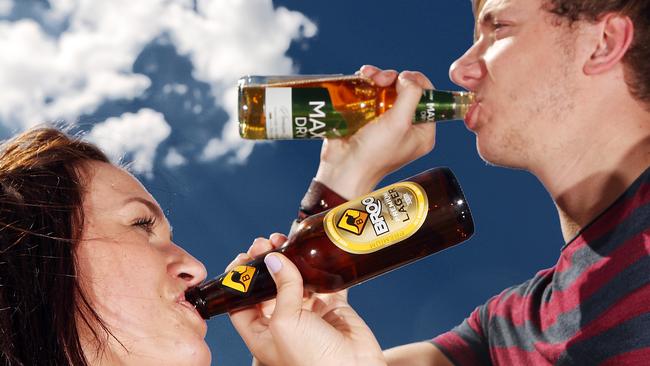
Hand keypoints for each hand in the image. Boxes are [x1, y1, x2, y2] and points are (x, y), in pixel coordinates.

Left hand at [228, 234, 385, 365]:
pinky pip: (325, 282)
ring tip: (286, 241)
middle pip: (269, 286)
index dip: (240, 278)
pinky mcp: (332, 308)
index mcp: (263, 333)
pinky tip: (315, 253)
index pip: (241, 302)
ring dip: (291, 260)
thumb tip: (274, 259)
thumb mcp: (285, 324)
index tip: (244, 257)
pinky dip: (322, 267)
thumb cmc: (313, 362)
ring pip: (296, 280)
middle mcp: (284, 323)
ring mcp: (309, 315)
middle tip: (266, 243)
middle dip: (266, 262)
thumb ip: (281, 289)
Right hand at [315, 65, 435, 198]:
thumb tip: (407, 78)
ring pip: (388, 89)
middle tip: (381, 79)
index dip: (418, 82)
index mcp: (422, 132)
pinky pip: (371, 94)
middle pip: (407, 90)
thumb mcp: (399, 124)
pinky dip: (367, 84)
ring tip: (367, 76)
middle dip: (394, 79)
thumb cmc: (373, 154)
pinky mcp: (367, 118)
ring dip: (379, 78)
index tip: (403, 77)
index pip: (429, 98)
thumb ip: (411, 96)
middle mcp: (406, 126)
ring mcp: (386, 122)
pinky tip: (361, 77)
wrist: (343, 168)